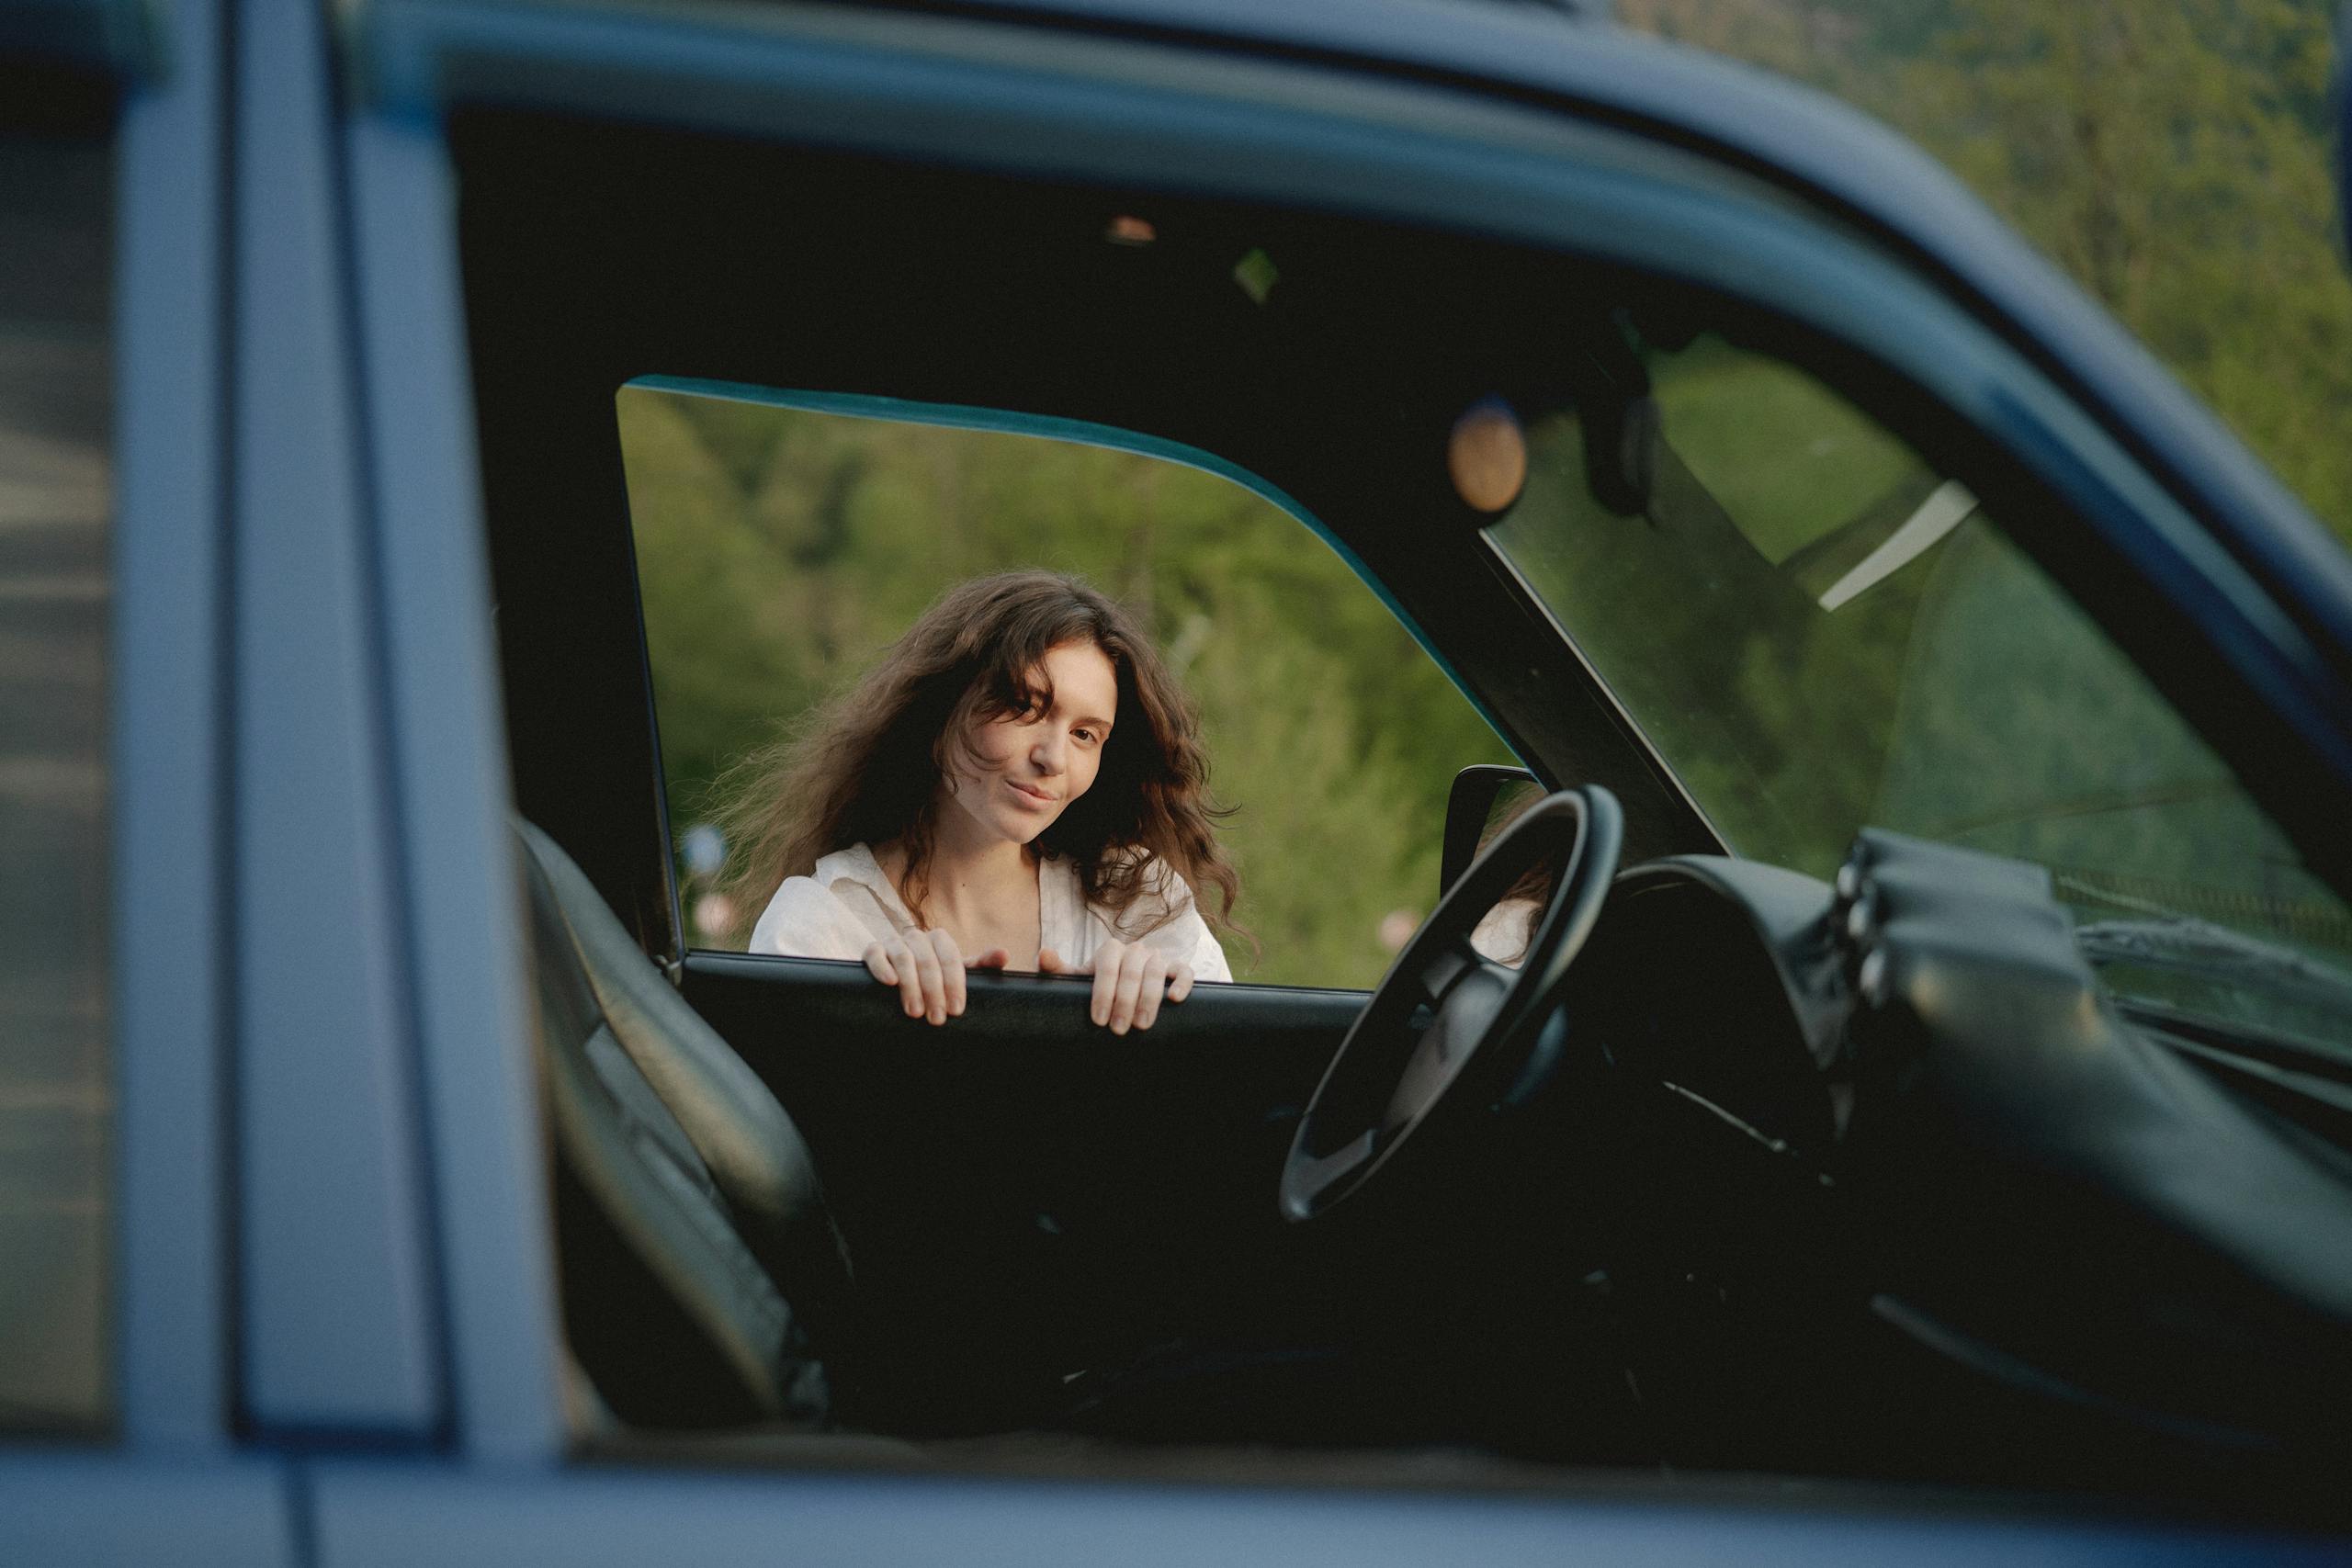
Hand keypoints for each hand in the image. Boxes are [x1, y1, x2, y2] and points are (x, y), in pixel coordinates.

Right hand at [862, 930, 1011, 1025]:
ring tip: (915, 1012)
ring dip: (910, 986)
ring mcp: (894, 941)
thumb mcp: (958, 972)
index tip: (956, 1010)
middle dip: (934, 992)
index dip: (954, 984)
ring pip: (903, 957)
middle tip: (937, 1019)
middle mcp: (917, 936)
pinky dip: (882, 968)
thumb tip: (1004, 954)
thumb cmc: (935, 978)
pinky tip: (890, 983)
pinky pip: (875, 954)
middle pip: (927, 960)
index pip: (950, 958)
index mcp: (940, 939)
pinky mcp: (873, 950)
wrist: (899, 979)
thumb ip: (982, 965)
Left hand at [1037, 939, 1194, 1033]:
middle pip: (1132, 971)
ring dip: (1149, 998)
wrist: (1123, 988)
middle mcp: (1135, 950)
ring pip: (1156, 971)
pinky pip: (1184, 971)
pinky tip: (1174, 1000)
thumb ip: (1058, 969)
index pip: (1107, 966)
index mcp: (1110, 950)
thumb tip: (1043, 955)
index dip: (1103, 993)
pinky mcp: (1176, 968)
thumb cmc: (1098, 986)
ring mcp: (1157, 958)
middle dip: (1125, 1002)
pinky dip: (1181, 983)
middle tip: (1119, 1030)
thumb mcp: (1077, 979)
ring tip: (1142, 1025)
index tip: (1098, 1019)